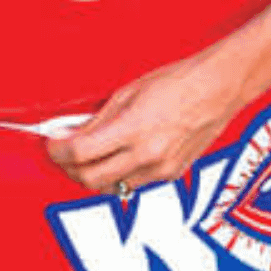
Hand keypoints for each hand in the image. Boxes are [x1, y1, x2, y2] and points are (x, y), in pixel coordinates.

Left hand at [46, 48, 244, 193]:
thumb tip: (72, 133)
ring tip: (89, 158)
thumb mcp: (128, 92)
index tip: (52, 145)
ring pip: (112, 187)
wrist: (218, 88)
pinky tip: (118, 158)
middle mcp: (147, 155)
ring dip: (94, 176)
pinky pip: (135, 184)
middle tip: (64, 155)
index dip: (58, 151)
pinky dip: (119, 175)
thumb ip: (99, 119)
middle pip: (90, 179)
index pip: (80, 153)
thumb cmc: (177, 82)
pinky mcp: (172, 174)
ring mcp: (161, 169)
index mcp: (133, 129)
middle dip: (70, 169)